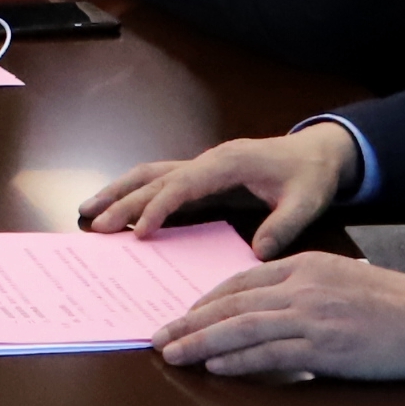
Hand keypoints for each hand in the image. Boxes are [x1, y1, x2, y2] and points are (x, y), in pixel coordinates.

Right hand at [80, 121, 360, 257]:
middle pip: (154, 177)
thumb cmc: (310, 176)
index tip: (139, 232)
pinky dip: (134, 191)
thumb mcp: (307, 202)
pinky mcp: (201, 174)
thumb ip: (284, 226)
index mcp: (227, 163)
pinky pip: (160, 180)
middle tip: (94, 224)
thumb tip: (259, 252)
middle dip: (122, 200)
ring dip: (118, 190)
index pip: (182, 185)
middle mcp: (207, 160)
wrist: (316, 153)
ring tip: (88, 209)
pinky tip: (118, 206)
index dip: (158, 207)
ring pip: (149, 173)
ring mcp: (201, 165)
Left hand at [152, 252, 404, 380]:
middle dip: (190, 321)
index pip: (240, 281)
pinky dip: (239, 360)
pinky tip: (216, 366)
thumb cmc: (393, 303)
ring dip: (202, 342)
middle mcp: (301, 287)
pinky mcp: (325, 349)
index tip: (183, 314)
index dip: (207, 300)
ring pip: (242, 329)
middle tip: (159, 336)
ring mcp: (312, 317)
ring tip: (173, 354)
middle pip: (232, 304)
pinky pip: (271, 355)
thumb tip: (266, 309)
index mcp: (303, 265)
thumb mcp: (340, 279)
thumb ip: (301, 289)